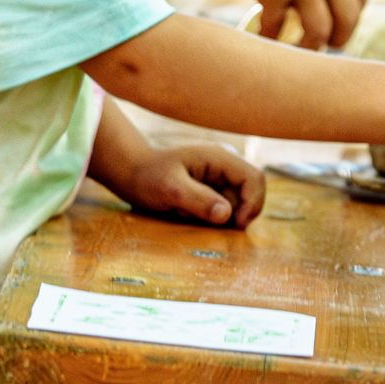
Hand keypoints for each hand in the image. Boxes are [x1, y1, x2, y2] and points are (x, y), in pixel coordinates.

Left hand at [101, 140, 266, 228]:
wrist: (130, 174)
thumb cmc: (147, 176)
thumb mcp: (170, 188)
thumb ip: (199, 200)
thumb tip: (228, 215)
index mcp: (219, 158)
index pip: (255, 178)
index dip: (253, 203)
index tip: (237, 224)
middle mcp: (223, 168)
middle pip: (249, 194)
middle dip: (235, 214)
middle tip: (209, 224)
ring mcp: (217, 181)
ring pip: (236, 206)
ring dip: (219, 218)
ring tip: (189, 214)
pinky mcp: (210, 193)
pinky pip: (222, 211)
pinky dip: (210, 219)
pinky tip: (187, 214)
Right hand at [222, 0, 370, 51]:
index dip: (356, 7)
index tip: (343, 19)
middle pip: (349, 14)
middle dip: (341, 35)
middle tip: (326, 45)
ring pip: (320, 29)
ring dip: (309, 46)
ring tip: (294, 51)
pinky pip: (277, 27)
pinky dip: (270, 37)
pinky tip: (259, 36)